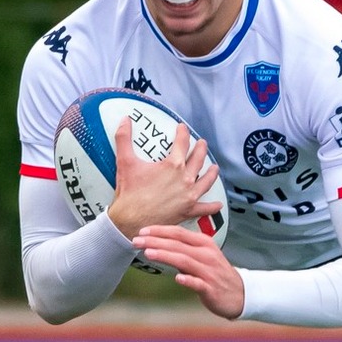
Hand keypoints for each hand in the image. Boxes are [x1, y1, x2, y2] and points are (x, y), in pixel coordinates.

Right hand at [106, 119, 223, 239]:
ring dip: (212, 173)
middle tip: (202, 144)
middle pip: (198, 159)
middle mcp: (185, 179)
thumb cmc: (129, 193)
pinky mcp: (188, 211)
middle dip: (201, 149)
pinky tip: (218, 204)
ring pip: (207, 181)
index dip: (182, 132)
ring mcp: (189, 196)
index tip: (182, 128)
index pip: (182, 142)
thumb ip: (124, 138)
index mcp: (173, 165)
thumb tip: (124, 120)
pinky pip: (205, 208)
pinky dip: (212, 206)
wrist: (129, 221)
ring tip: (214, 168)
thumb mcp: (125, 162)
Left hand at [130, 223, 244, 319]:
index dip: (160, 230)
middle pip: (178, 245)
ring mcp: (209, 272)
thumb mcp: (202, 256)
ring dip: (166, 256)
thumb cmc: (217, 274)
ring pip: (185, 260)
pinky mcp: (211, 289)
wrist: (240, 294)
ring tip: (148, 253)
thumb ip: (183, 250)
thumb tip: (159, 245)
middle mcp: (207, 255)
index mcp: (204, 244)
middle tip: (136, 240)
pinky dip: (188, 280)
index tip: (142, 231)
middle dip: (155, 241)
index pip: (179, 233)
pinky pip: (198, 283)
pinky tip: (177, 278)